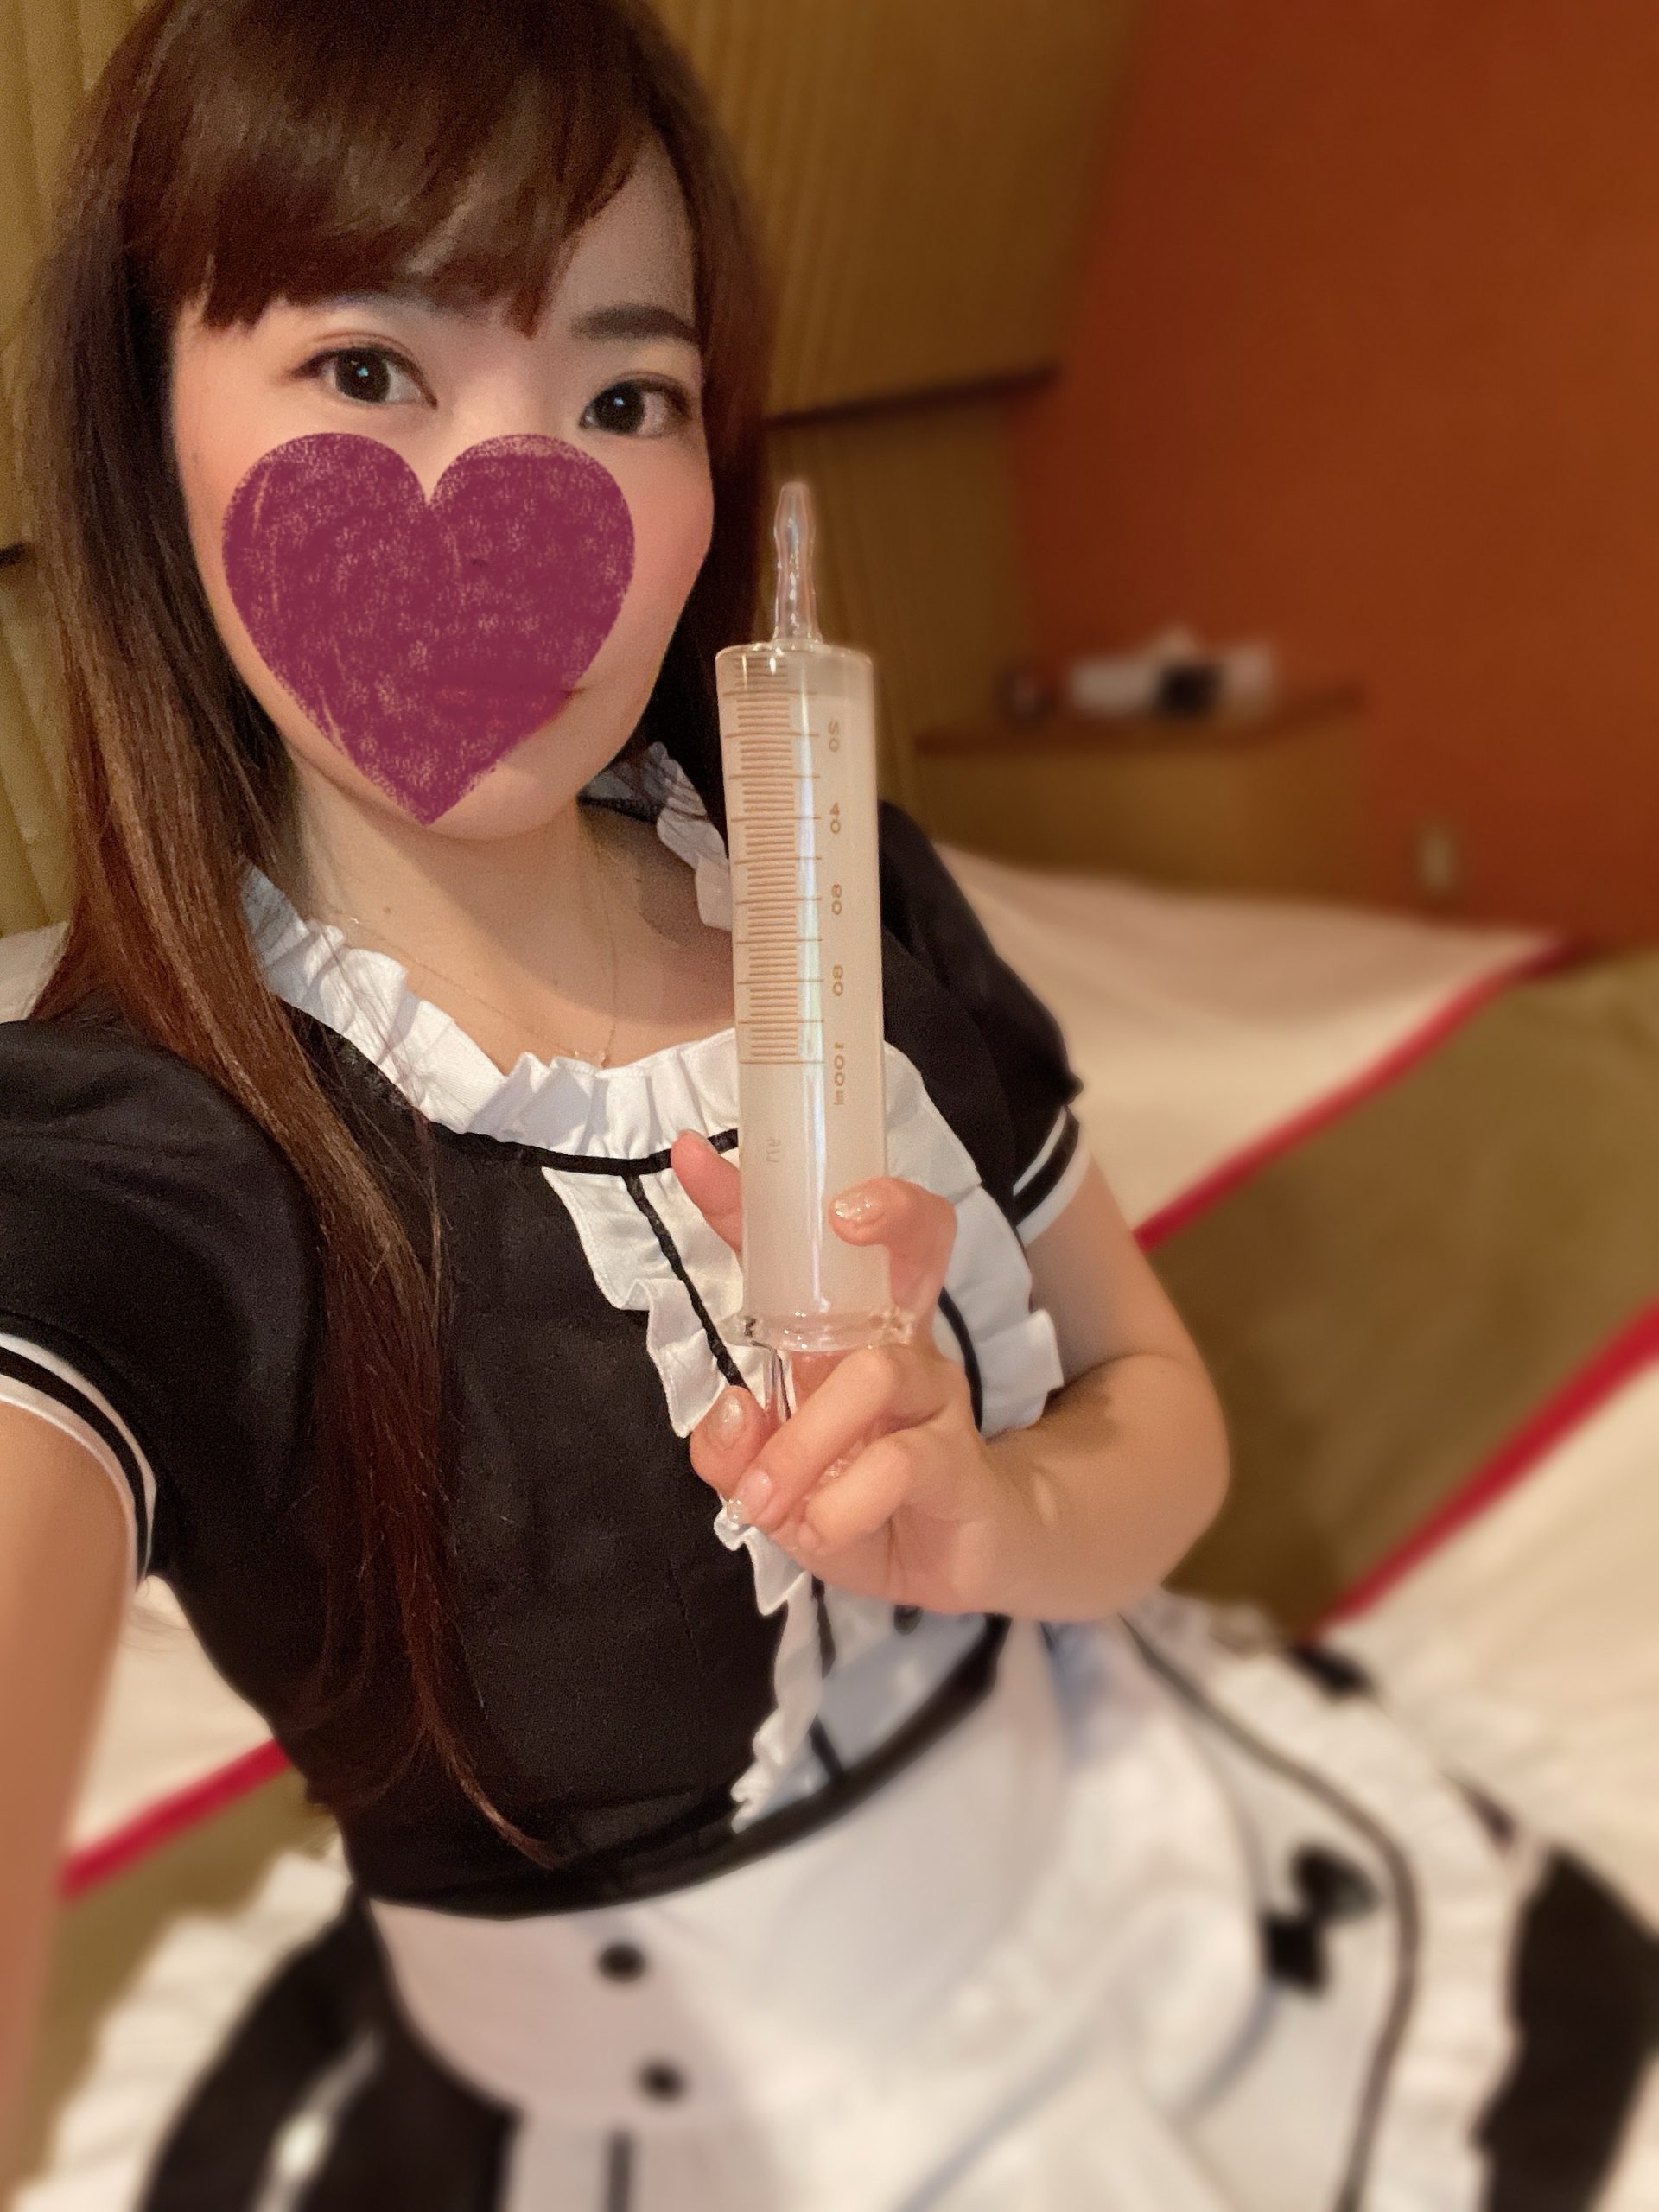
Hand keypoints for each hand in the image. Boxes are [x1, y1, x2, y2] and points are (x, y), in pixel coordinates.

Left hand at [669, 1130, 1024, 1610]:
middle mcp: (897, 1345)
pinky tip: (822, 1528)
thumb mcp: (774, 1484)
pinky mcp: (959, 1461)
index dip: (749, 1202)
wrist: (951, 1569)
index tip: (691, 1155)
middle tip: (844, 1217)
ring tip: (767, 1500)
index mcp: (844, 1334)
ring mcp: (934, 1398)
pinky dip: (842, 1503)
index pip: (801, 1249)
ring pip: (874, 1374)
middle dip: (889, 1210)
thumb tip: (733, 1410)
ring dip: (804, 1441)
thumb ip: (734, 1452)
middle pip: (917, 1243)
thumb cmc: (860, 1504)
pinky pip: (899, 1464)